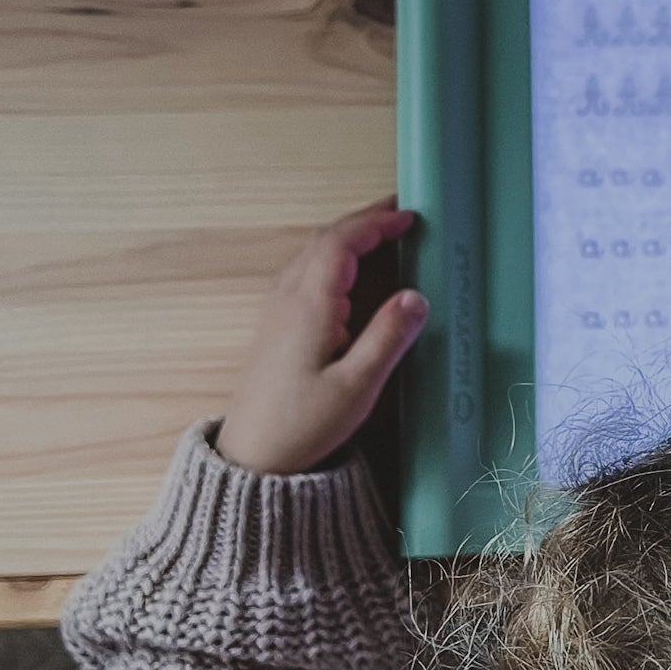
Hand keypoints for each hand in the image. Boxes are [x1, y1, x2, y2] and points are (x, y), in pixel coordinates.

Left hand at [215, 199, 427, 475]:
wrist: (254, 456)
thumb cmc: (303, 425)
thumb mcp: (357, 386)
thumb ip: (388, 337)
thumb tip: (416, 296)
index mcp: (310, 305)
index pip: (341, 243)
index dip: (375, 223)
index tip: (409, 217)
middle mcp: (289, 298)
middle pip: (325, 240)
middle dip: (363, 221)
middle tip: (400, 213)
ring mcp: (278, 310)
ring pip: (312, 254)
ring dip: (347, 237)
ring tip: (381, 233)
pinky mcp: (276, 325)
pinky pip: (305, 272)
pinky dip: (333, 257)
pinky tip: (349, 271)